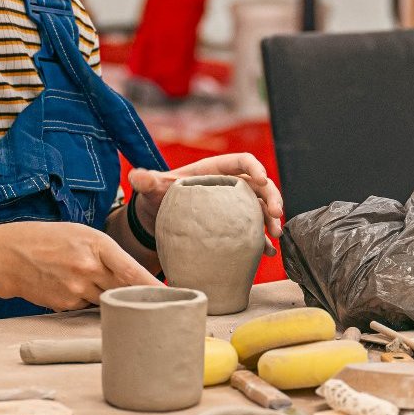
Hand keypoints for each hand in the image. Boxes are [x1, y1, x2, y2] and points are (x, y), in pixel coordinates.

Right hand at [0, 222, 159, 311]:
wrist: (6, 256)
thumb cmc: (46, 239)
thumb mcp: (79, 233)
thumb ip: (106, 253)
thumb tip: (131, 276)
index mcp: (95, 244)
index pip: (131, 270)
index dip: (153, 286)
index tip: (171, 295)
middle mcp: (88, 268)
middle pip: (123, 289)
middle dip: (136, 295)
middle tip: (151, 301)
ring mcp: (76, 289)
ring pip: (106, 299)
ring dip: (107, 295)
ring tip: (87, 280)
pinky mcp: (65, 304)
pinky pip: (86, 306)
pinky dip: (86, 299)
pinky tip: (70, 285)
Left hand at [128, 154, 285, 250]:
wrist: (157, 220)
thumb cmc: (158, 197)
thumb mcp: (152, 188)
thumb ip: (146, 181)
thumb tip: (136, 177)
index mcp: (215, 170)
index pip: (242, 161)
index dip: (255, 167)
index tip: (262, 180)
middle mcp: (229, 187)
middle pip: (259, 186)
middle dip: (272, 197)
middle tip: (277, 214)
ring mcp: (234, 207)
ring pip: (261, 208)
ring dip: (272, 219)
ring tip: (276, 235)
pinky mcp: (233, 227)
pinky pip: (253, 232)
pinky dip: (262, 241)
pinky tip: (269, 252)